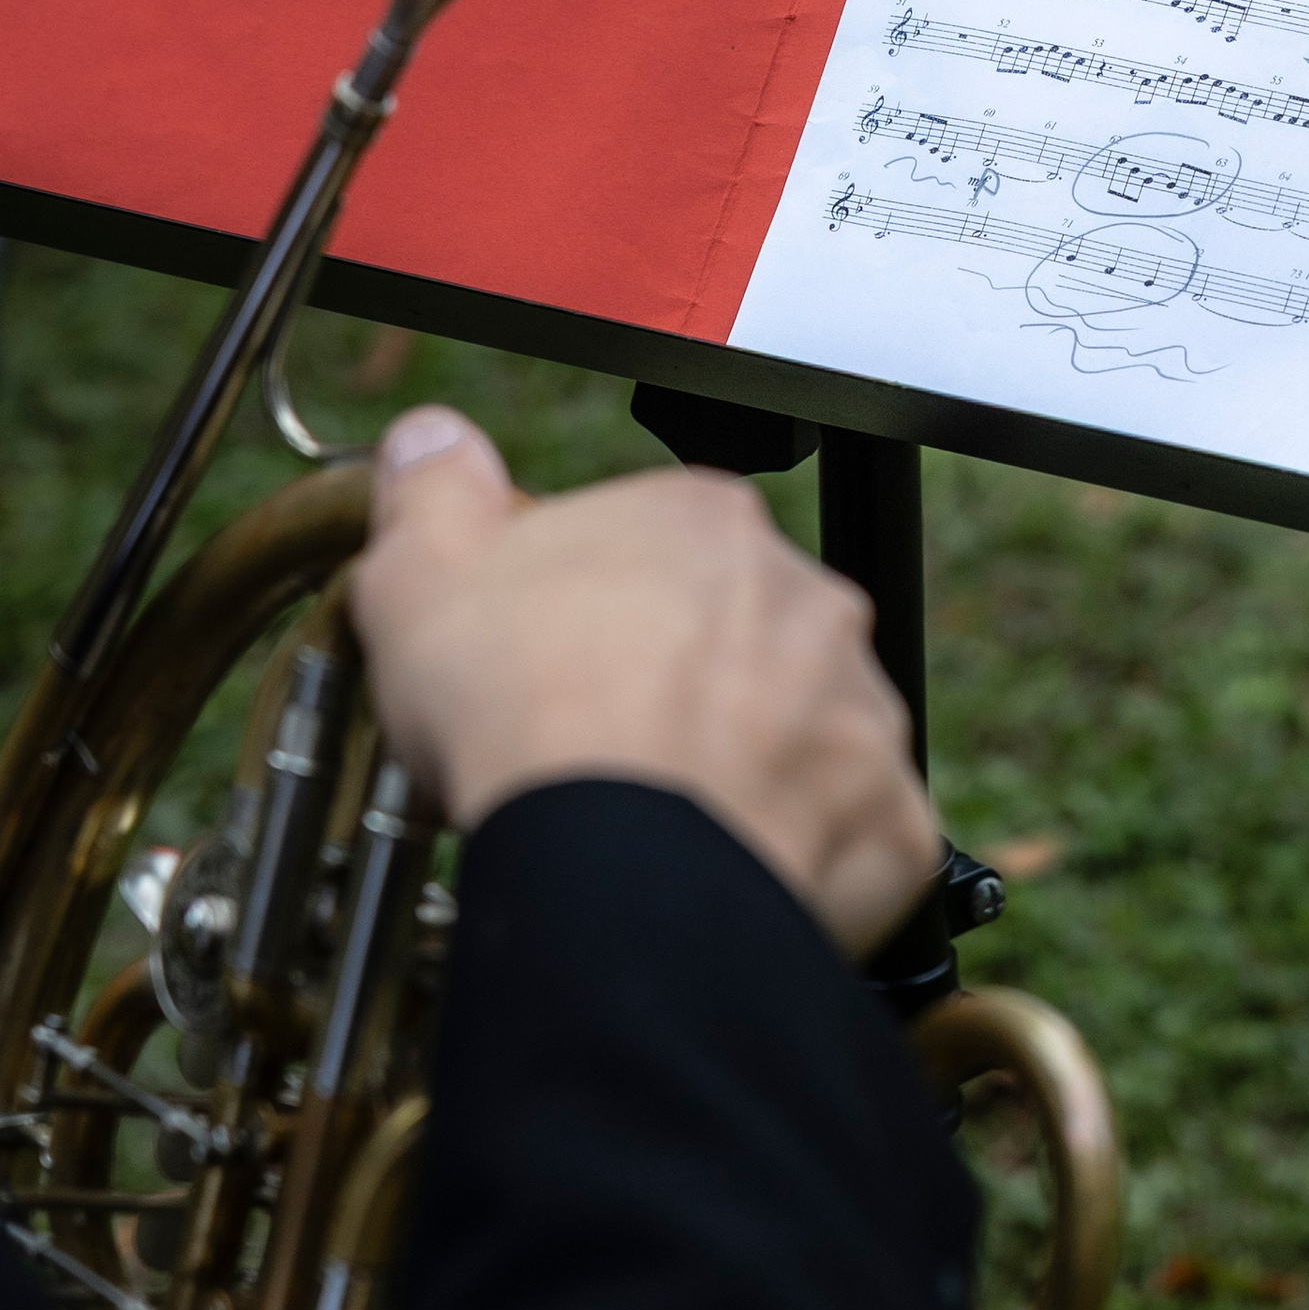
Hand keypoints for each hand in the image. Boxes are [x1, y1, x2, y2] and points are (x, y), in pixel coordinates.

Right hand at [348, 406, 942, 959]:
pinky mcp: (885, 816)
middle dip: (686, 685)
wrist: (610, 857)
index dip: (598, 612)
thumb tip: (434, 438)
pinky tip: (726, 871)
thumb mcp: (423, 573)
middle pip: (743, 637)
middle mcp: (808, 599)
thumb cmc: (523, 711)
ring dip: (750, 768)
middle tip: (604, 751)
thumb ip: (435, 490)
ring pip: (804, 733)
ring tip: (661, 823)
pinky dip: (802, 857)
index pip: (660, 549)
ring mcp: (859, 707)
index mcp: (706, 522)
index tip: (553, 665)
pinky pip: (849, 835)